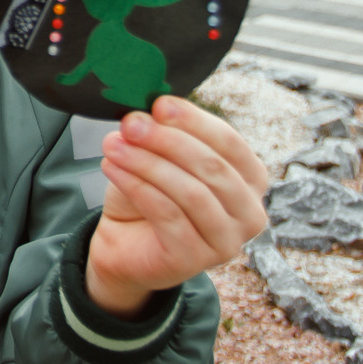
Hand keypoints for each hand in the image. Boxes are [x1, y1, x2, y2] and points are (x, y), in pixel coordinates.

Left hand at [88, 95, 268, 317]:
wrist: (124, 245)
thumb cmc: (150, 196)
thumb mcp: (161, 158)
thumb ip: (165, 134)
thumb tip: (152, 110)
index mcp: (251, 180)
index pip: (230, 142)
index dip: (194, 120)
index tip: (159, 104)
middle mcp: (249, 213)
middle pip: (212, 167)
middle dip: (167, 140)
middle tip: (131, 124)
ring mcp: (226, 242)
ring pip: (191, 192)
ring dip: (147, 163)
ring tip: (113, 145)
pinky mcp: (195, 259)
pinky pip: (167, 215)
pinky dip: (136, 186)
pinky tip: (112, 167)